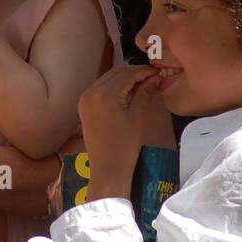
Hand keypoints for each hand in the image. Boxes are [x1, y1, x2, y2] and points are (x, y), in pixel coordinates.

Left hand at [77, 65, 170, 199]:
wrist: (107, 170)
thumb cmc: (125, 146)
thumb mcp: (138, 117)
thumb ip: (145, 93)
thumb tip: (155, 78)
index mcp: (104, 94)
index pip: (127, 73)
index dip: (144, 71)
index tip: (158, 71)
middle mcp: (91, 92)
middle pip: (116, 72)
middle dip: (134, 72)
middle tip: (152, 77)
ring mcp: (85, 99)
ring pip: (107, 79)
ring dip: (124, 78)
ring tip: (143, 84)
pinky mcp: (84, 106)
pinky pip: (100, 88)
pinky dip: (114, 86)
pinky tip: (128, 92)